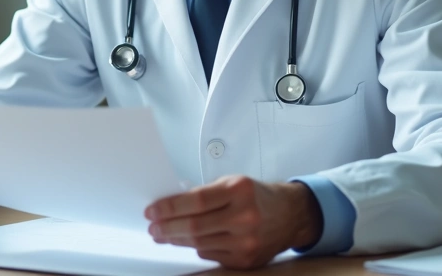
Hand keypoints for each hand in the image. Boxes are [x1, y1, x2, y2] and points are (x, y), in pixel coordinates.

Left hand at [145, 175, 322, 269]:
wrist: (290, 215)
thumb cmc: (256, 195)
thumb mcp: (232, 183)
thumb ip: (204, 194)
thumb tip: (170, 207)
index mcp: (240, 191)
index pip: (196, 201)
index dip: (169, 208)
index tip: (152, 211)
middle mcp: (245, 217)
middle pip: (194, 227)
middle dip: (167, 228)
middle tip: (153, 227)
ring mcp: (246, 241)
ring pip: (199, 244)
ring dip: (176, 240)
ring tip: (163, 234)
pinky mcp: (246, 259)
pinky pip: (211, 255)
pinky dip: (196, 247)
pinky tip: (188, 241)